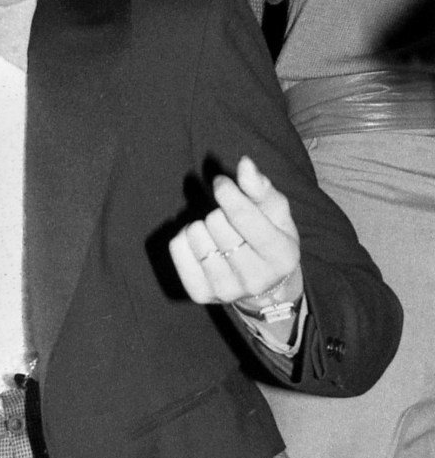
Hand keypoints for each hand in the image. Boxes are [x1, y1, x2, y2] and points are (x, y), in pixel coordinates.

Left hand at [169, 155, 302, 317]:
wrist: (263, 289)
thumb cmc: (270, 239)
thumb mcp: (276, 213)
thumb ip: (261, 188)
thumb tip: (244, 163)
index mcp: (281, 256)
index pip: (244, 216)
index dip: (227, 192)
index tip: (221, 183)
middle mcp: (255, 279)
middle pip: (216, 222)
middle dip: (219, 212)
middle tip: (228, 221)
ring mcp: (226, 290)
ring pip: (195, 234)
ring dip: (202, 226)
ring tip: (216, 235)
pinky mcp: (200, 294)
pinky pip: (177, 248)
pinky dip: (184, 237)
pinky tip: (200, 243)